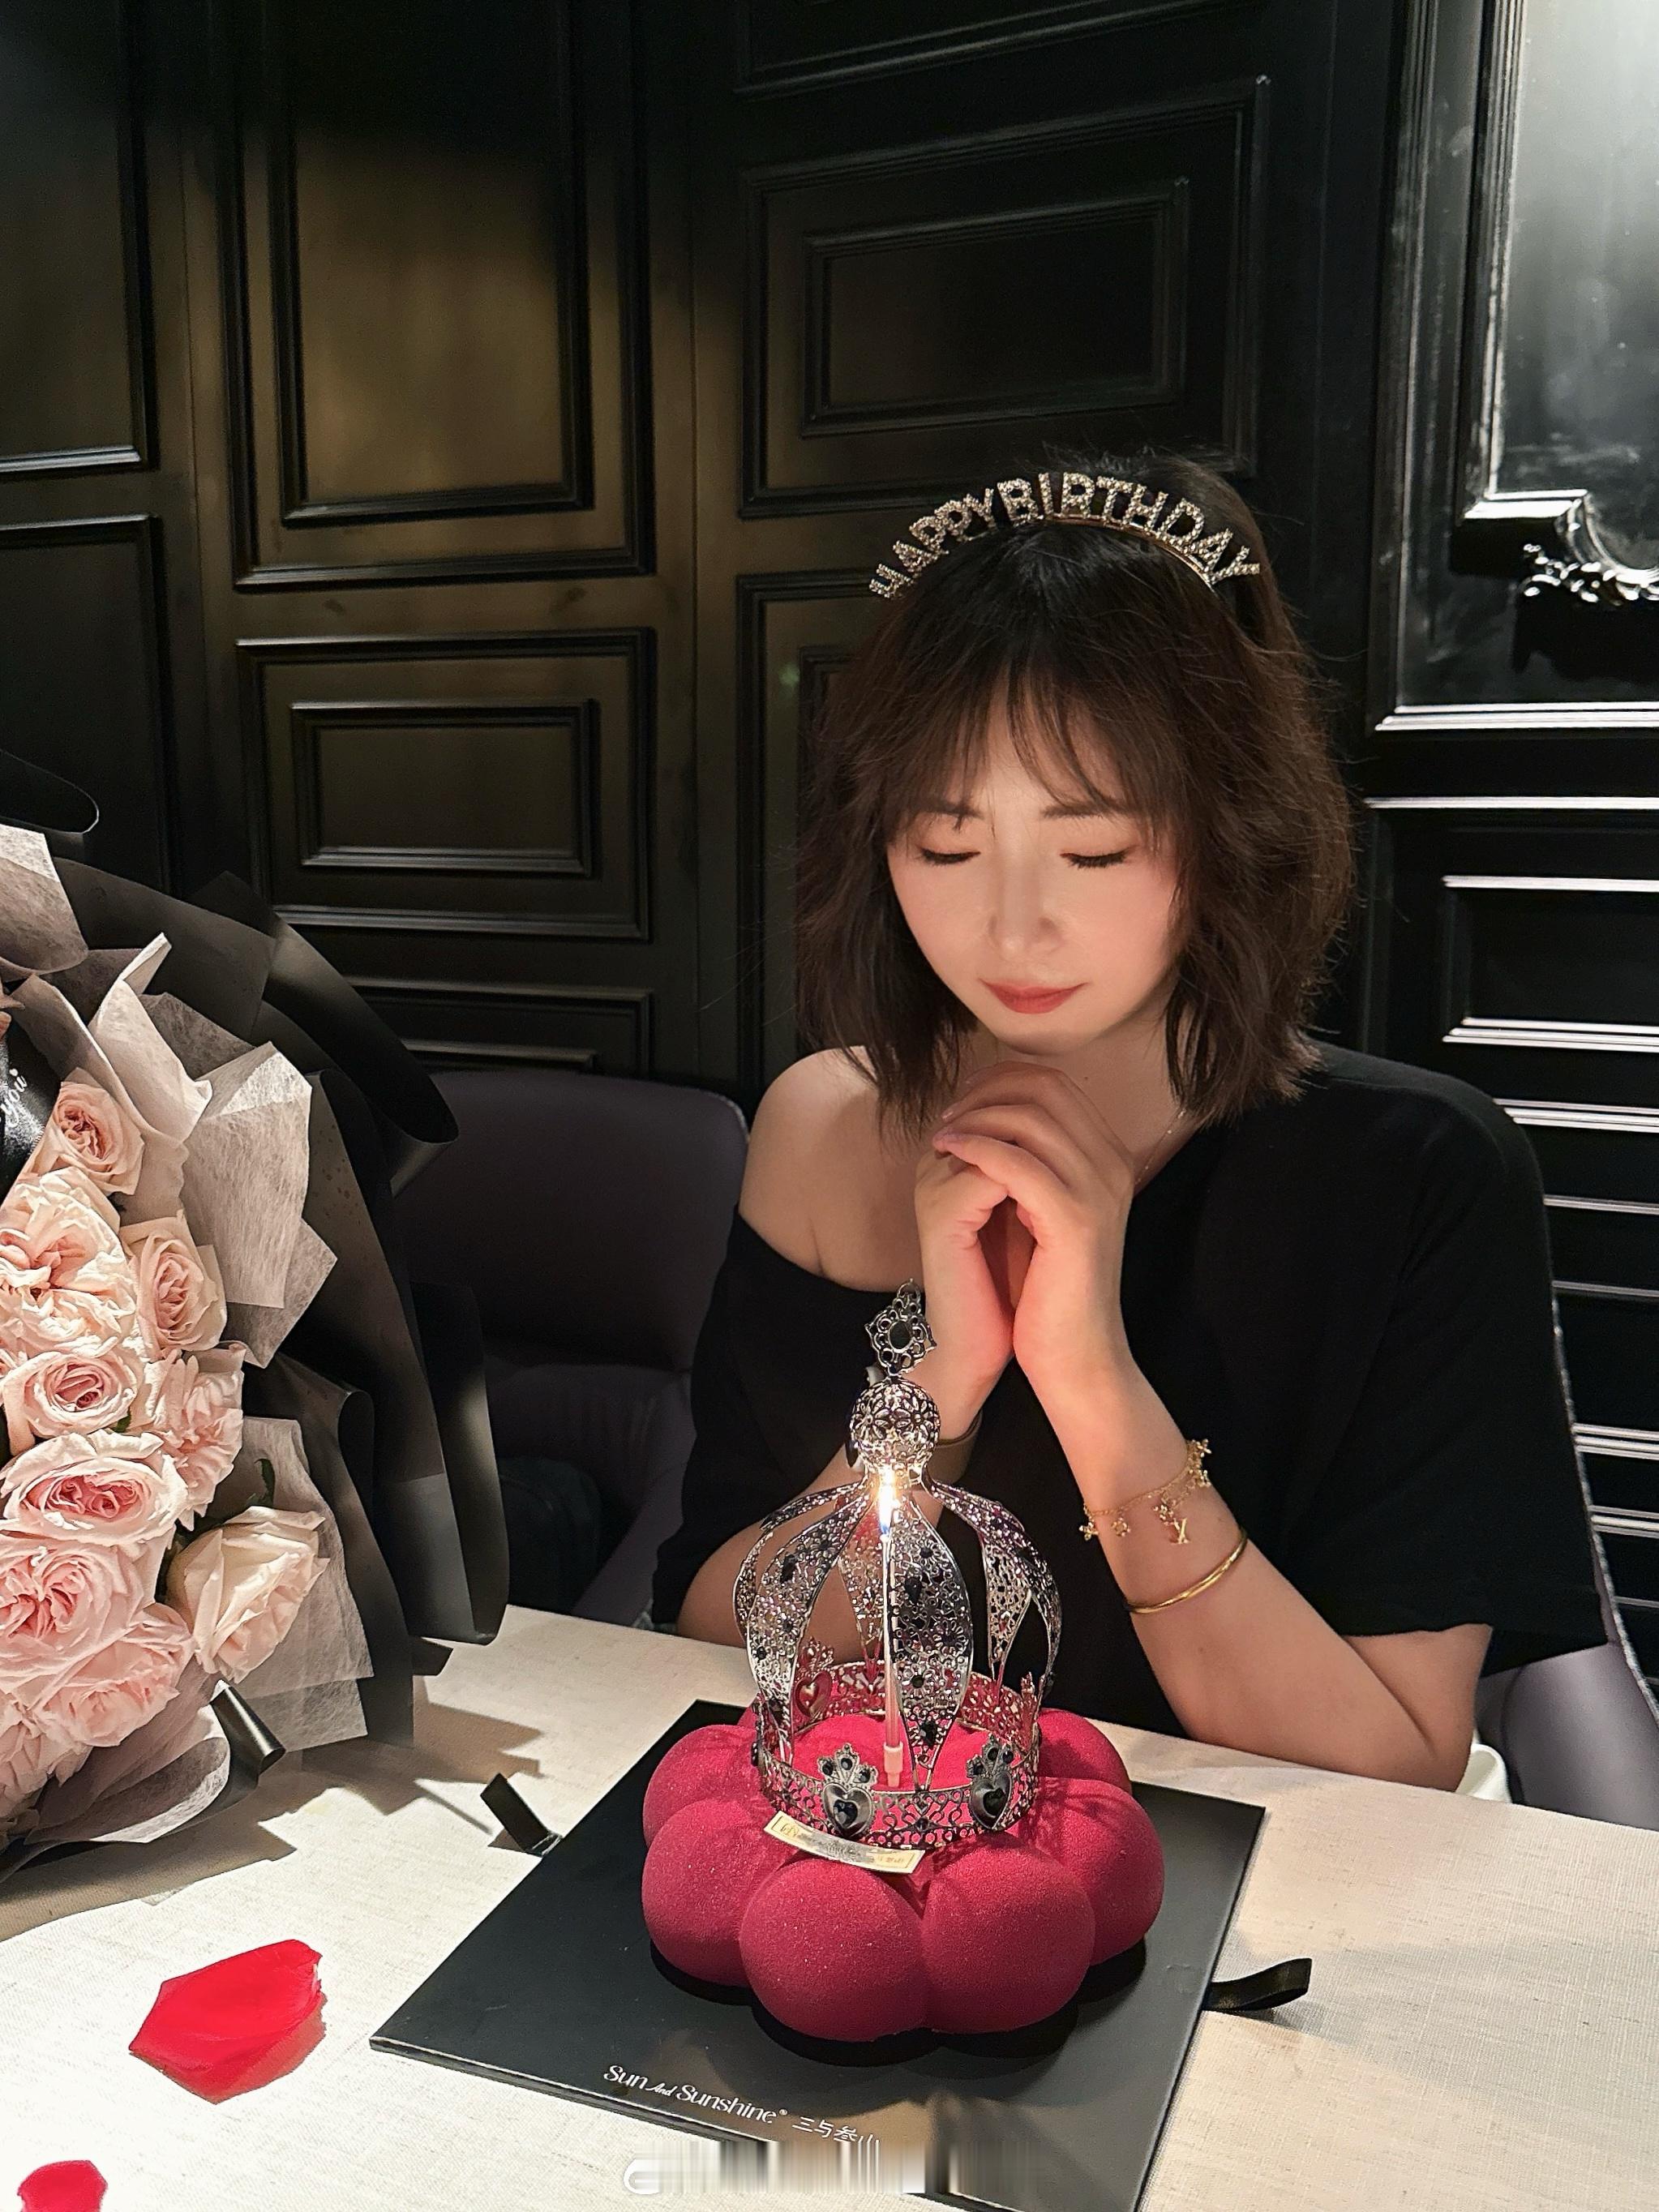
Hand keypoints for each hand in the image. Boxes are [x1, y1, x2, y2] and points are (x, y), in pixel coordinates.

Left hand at [929, 1060, 1139, 1416]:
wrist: (1073, 1355)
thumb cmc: (1046, 1288)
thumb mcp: (1038, 1211)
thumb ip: (1028, 1162)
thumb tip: (984, 1113)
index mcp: (1108, 1157)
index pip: (1055, 1084)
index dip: (1001, 1080)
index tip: (961, 1102)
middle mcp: (1112, 1165)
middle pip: (1046, 1087)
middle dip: (986, 1091)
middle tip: (947, 1115)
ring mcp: (1098, 1190)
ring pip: (1031, 1117)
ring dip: (975, 1118)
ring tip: (941, 1137)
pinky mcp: (1075, 1221)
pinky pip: (1018, 1162)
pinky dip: (977, 1148)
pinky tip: (947, 1154)